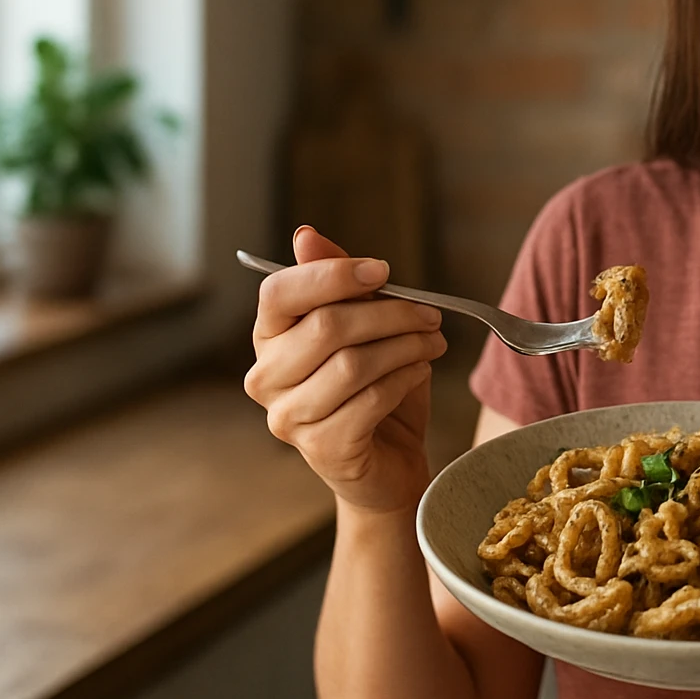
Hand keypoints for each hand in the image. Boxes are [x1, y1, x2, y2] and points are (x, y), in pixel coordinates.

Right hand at [244, 226, 447, 514]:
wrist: (389, 462)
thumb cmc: (374, 387)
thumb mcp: (363, 328)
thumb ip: (337, 283)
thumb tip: (306, 235)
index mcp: (269, 338)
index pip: (280, 293)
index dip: (333, 274)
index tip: (384, 271)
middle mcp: (266, 378)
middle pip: (327, 326)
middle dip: (391, 313)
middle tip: (430, 314)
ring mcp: (289, 417)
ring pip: (353, 363)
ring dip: (406, 346)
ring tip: (434, 341)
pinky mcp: (322, 449)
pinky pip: (370, 400)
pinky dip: (405, 379)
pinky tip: (421, 372)